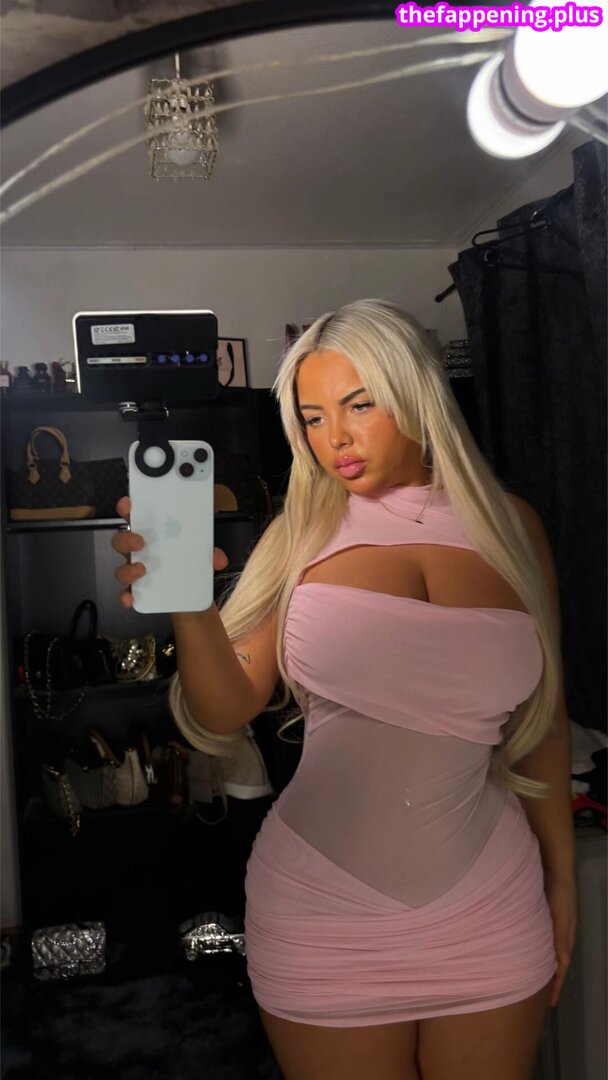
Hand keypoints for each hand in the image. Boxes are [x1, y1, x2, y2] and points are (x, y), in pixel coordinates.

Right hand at [111, 495, 228, 609]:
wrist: (192, 596)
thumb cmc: (189, 562)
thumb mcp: (202, 554)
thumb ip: (210, 554)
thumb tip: (219, 559)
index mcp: (152, 534)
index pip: (135, 516)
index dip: (127, 508)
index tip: (128, 504)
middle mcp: (139, 551)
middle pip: (121, 541)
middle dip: (126, 538)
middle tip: (140, 541)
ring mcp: (136, 571)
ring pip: (121, 568)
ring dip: (128, 569)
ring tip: (142, 569)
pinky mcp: (138, 591)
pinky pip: (126, 594)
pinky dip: (126, 596)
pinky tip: (130, 598)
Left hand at [544, 876, 576, 1007]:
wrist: (555, 872)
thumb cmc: (559, 895)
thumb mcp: (561, 917)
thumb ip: (561, 938)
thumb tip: (563, 963)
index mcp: (565, 939)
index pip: (561, 968)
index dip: (556, 985)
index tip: (550, 1003)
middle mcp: (559, 936)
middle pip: (555, 964)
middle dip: (549, 981)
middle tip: (539, 999)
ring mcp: (552, 929)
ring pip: (547, 954)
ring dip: (542, 968)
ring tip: (532, 982)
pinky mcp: (544, 920)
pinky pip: (541, 943)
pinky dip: (537, 953)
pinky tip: (528, 956)